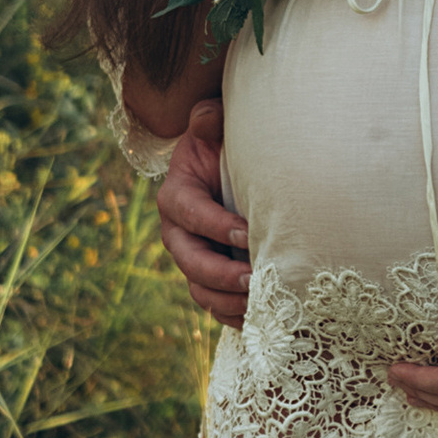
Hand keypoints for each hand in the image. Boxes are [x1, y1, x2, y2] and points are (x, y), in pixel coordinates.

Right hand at [156, 99, 250, 326]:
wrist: (230, 176)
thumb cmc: (225, 151)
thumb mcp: (215, 132)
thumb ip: (209, 122)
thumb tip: (208, 116)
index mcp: (177, 197)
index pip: (190, 213)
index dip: (215, 224)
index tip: (247, 231)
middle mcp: (178, 234)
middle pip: (190, 260)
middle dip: (220, 273)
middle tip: (253, 279)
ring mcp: (193, 260)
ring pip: (200, 289)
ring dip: (228, 301)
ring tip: (260, 306)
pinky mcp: (210, 280)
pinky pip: (215, 305)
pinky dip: (234, 317)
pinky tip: (261, 321)